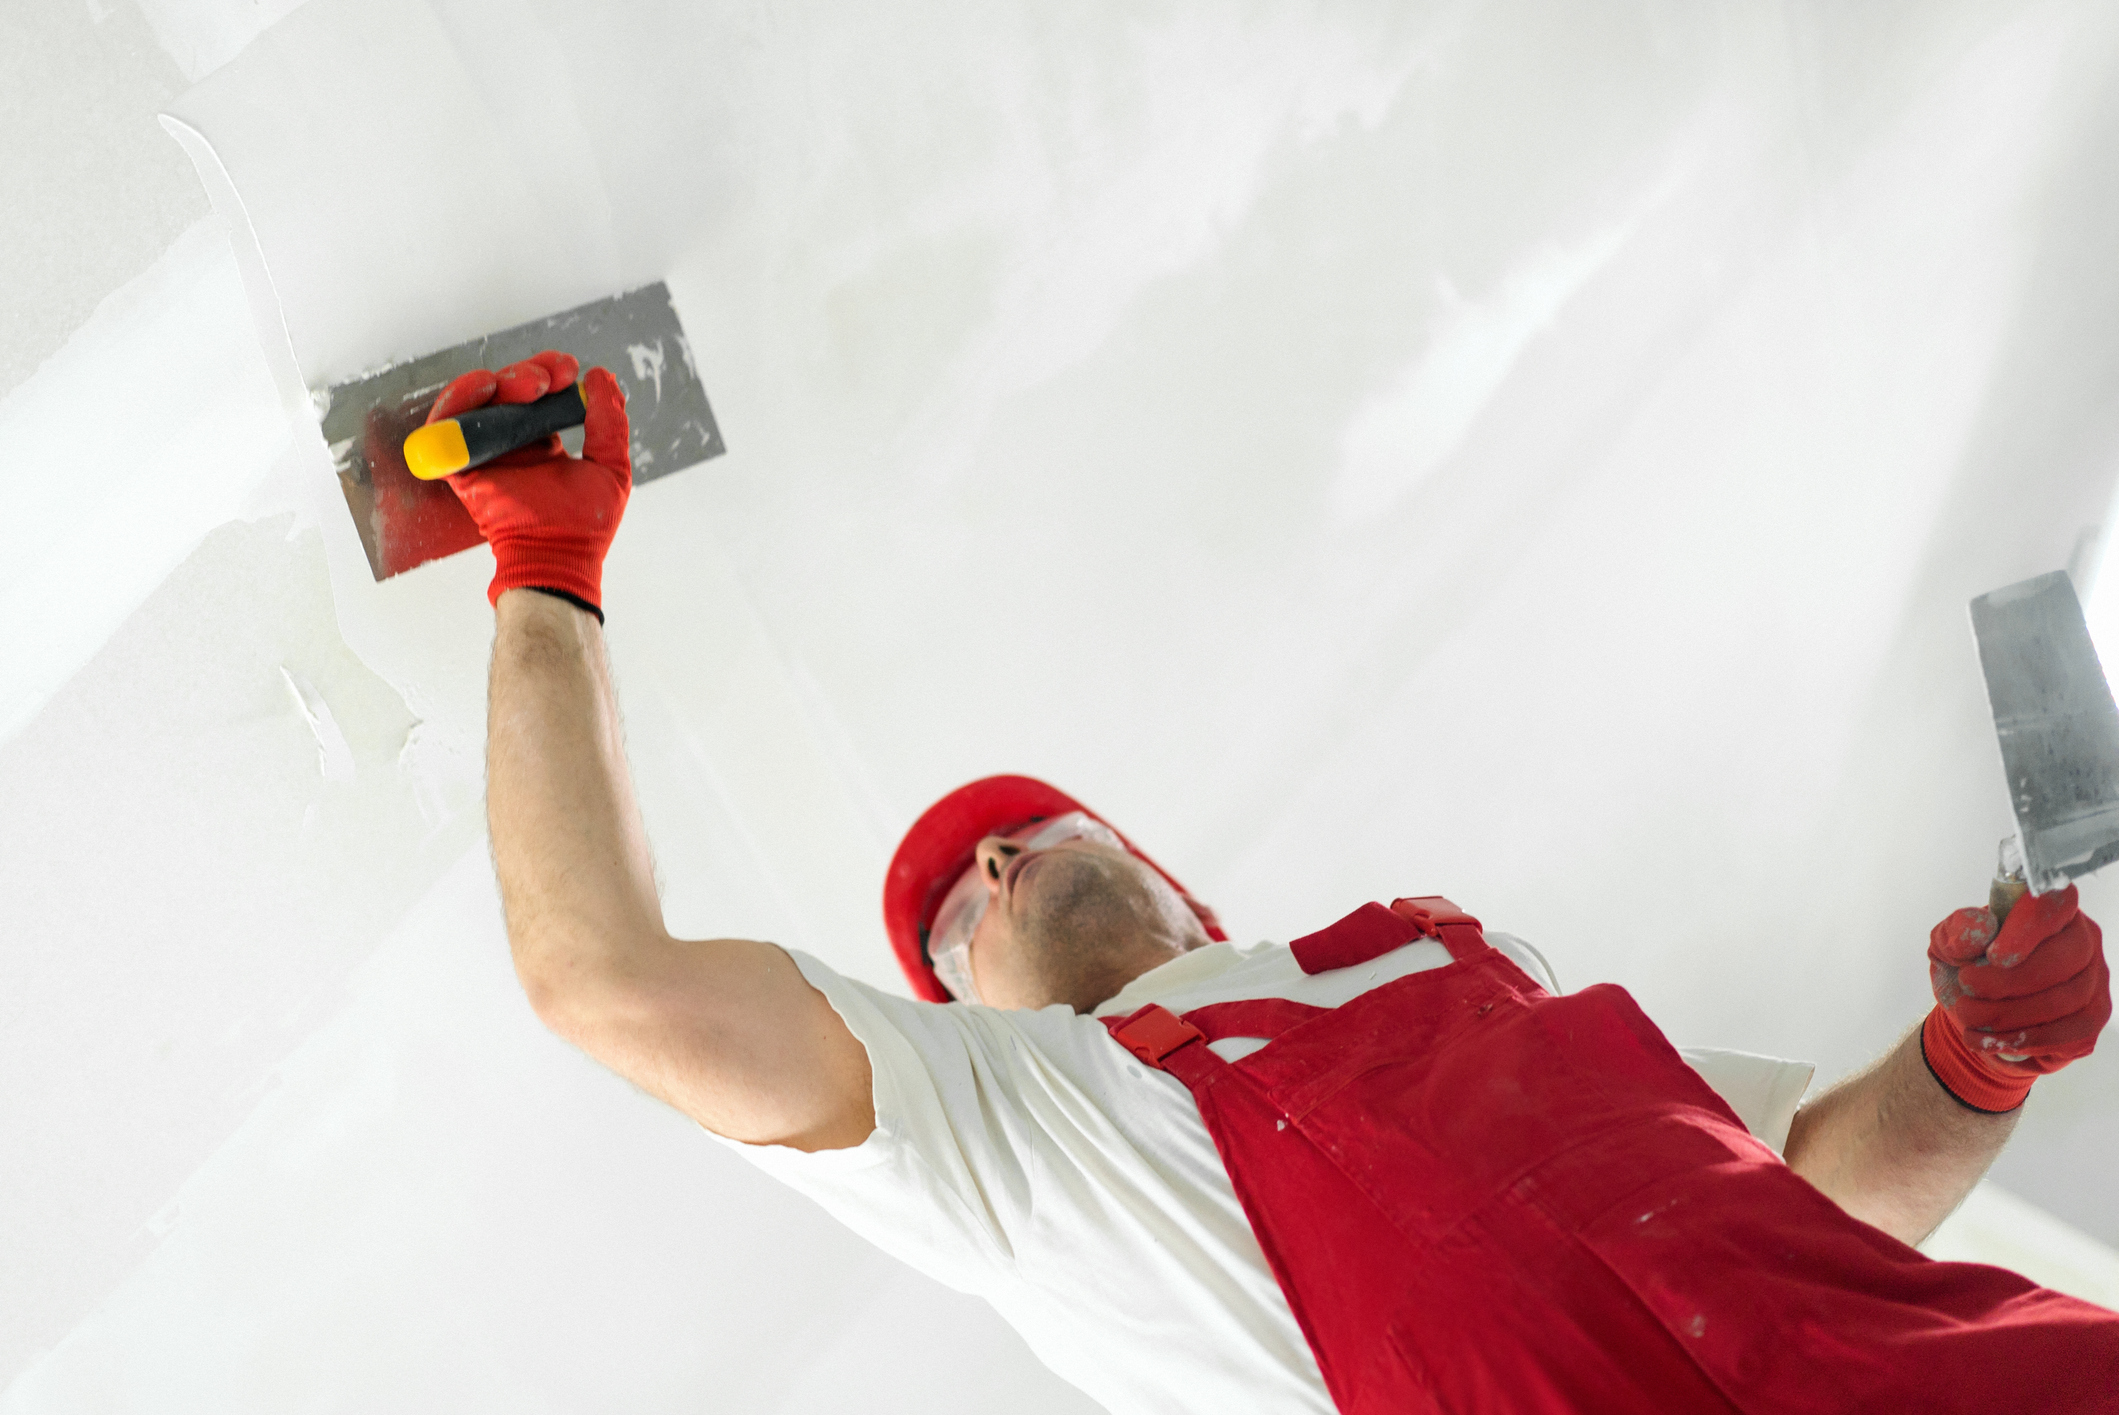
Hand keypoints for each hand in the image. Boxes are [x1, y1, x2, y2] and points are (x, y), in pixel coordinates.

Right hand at [432, 350, 630, 616]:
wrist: (560, 556)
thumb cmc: (586, 525)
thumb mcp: (611, 466)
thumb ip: (608, 423)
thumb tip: (603, 376)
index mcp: (542, 442)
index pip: (537, 394)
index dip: (550, 372)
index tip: (571, 370)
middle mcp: (510, 444)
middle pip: (507, 390)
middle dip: (529, 372)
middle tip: (552, 378)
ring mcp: (484, 453)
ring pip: (478, 400)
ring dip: (500, 380)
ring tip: (529, 384)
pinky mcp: (461, 467)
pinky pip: (446, 426)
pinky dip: (458, 400)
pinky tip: (484, 388)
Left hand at [1923, 885, 2110, 1110]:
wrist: (1973, 1015)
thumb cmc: (1966, 969)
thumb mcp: (1946, 946)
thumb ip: (1956, 931)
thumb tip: (1983, 927)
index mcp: (2048, 910)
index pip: (2053, 906)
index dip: (2027, 929)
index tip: (1993, 955)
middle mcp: (2081, 940)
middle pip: (2064, 959)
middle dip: (2009, 981)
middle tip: (1967, 987)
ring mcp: (2093, 980)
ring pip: (2067, 1000)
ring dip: (2011, 1014)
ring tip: (1968, 1016)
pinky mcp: (2091, 1017)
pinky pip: (2072, 1033)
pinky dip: (2026, 1040)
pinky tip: (1989, 1041)